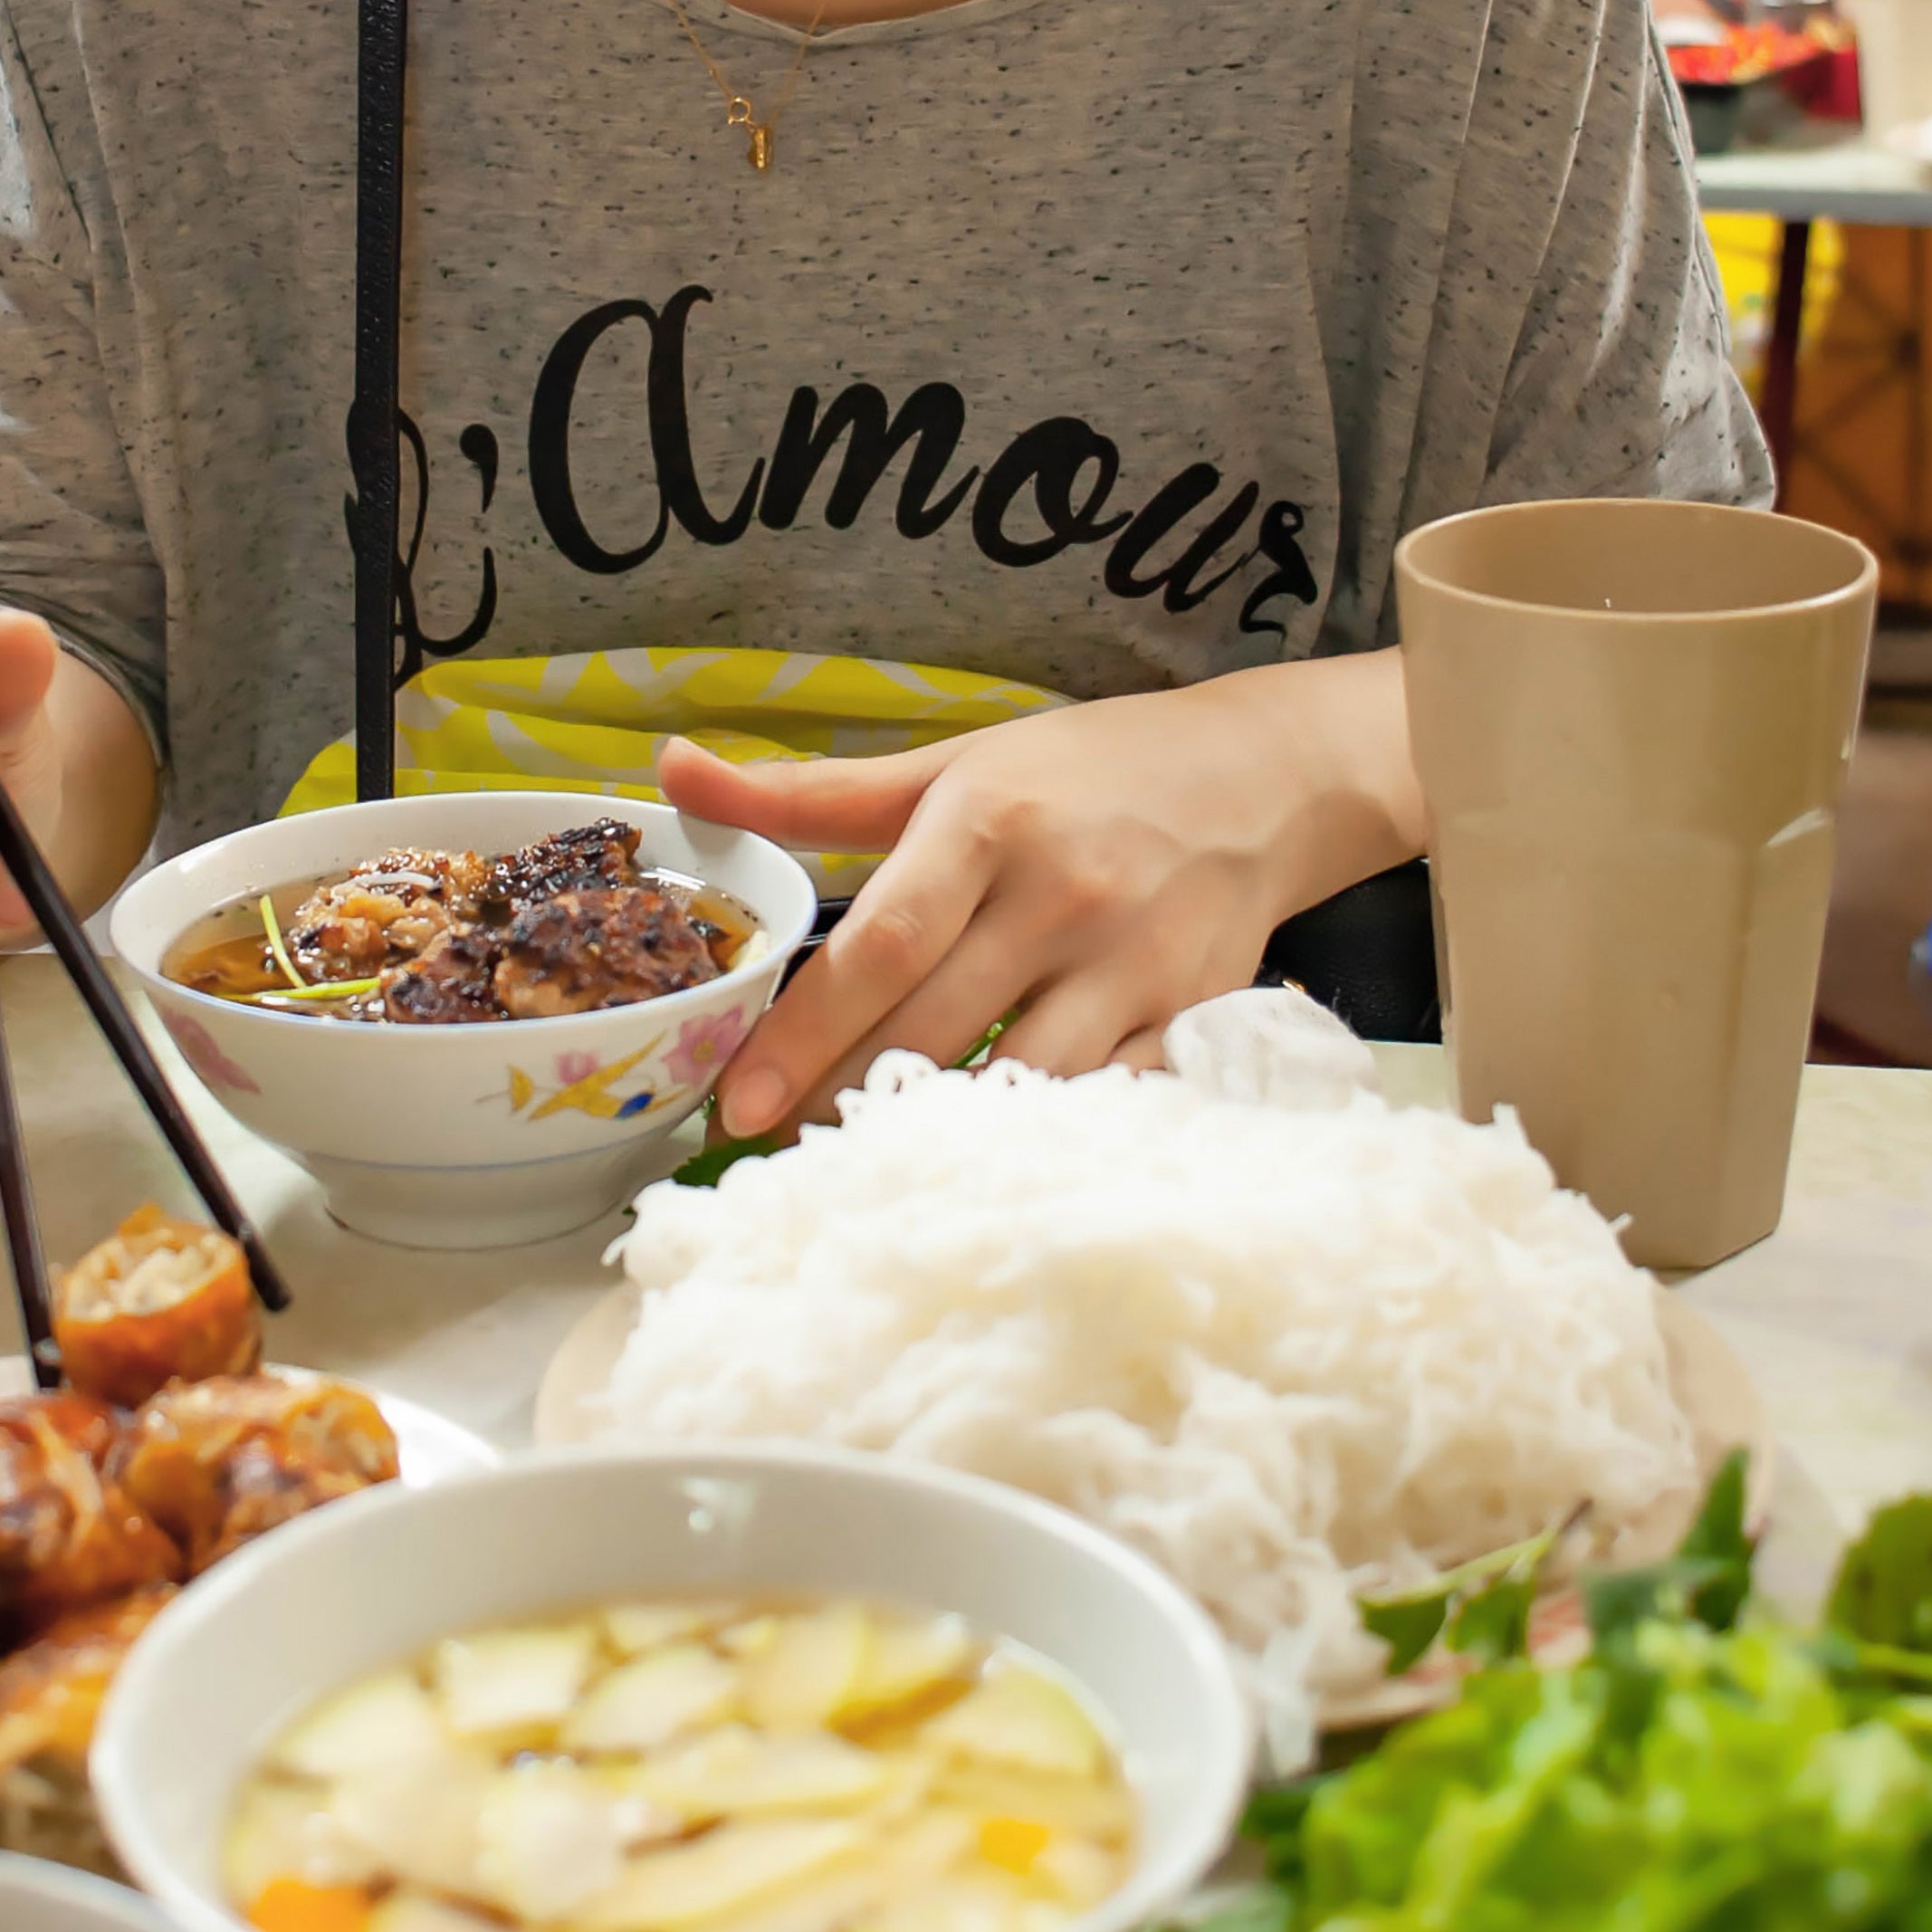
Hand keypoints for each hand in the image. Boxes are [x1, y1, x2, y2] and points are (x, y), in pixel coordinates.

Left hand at [662, 650, 1420, 1135]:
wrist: (1261, 778)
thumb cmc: (1080, 774)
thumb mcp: (948, 766)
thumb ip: (808, 791)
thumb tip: (670, 768)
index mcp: (988, 824)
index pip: (882, 946)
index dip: (804, 1033)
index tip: (734, 1102)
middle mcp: (1063, 895)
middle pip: (935, 1030)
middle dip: (841, 1101)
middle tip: (768, 1155)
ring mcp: (1134, 963)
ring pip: (1019, 1081)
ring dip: (934, 1133)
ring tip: (857, 1166)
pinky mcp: (1190, 1015)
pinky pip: (1102, 1100)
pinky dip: (1037, 1137)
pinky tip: (976, 1164)